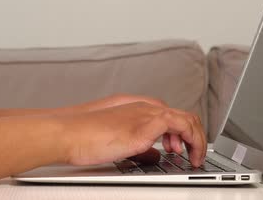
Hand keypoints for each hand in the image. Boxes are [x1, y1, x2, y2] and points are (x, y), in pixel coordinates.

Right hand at [72, 94, 190, 155]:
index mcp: (133, 107)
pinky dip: (191, 140)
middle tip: (193, 153)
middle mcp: (142, 107)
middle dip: (193, 136)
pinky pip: (182, 126)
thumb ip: (136, 144)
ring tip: (195, 157)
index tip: (181, 147)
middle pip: (182, 115)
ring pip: (187, 119)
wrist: (66, 132)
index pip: (167, 114)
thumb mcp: (114, 140)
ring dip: (196, 139)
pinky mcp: (146, 126)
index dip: (180, 131)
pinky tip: (188, 156)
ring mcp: (145, 114)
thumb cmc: (81, 136)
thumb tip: (153, 154)